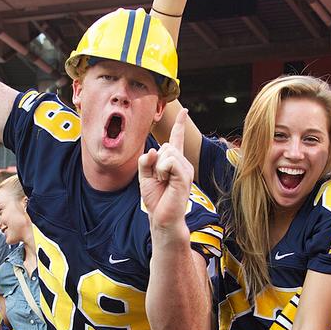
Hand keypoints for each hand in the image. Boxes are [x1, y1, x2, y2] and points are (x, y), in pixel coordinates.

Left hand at [139, 109, 193, 231]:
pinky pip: (170, 161)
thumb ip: (146, 162)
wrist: (162, 218)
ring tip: (163, 182)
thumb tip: (153, 150)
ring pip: (167, 151)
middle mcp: (183, 163)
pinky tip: (166, 182)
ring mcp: (186, 168)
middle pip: (165, 145)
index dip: (179, 125)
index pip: (177, 139)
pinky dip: (162, 170)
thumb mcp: (145, 177)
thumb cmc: (156, 199)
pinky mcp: (185, 175)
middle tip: (159, 179)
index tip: (184, 111)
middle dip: (155, 161)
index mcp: (174, 162)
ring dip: (158, 167)